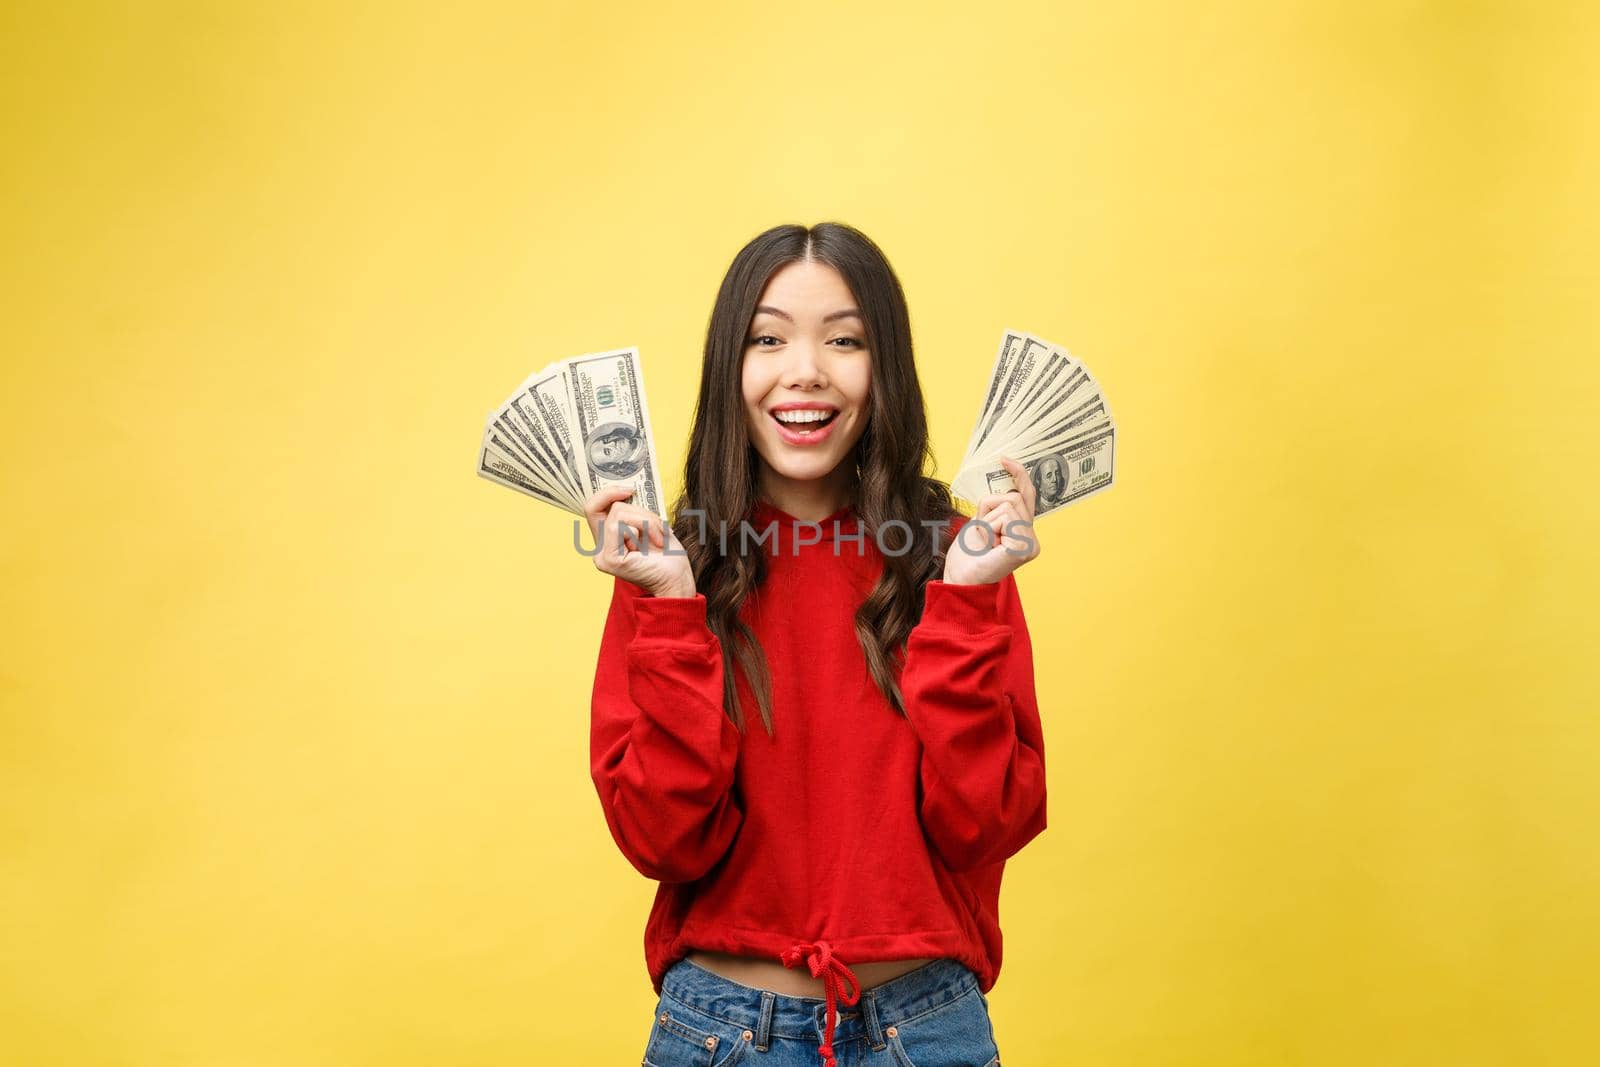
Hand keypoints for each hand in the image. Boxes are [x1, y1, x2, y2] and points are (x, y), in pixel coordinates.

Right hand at [583, 486, 696, 597]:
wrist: (678, 579)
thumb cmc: (668, 555)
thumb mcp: (649, 524)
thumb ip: (632, 511)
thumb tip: (624, 490)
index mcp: (608, 540)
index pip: (593, 507)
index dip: (608, 493)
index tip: (630, 489)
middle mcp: (600, 548)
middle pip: (611, 507)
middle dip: (641, 511)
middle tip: (658, 528)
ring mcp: (602, 555)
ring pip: (618, 513)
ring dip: (647, 520)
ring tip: (659, 538)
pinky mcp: (609, 559)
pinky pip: (619, 525)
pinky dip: (643, 527)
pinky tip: (654, 543)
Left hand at [942, 456, 1041, 585]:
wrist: (960, 578)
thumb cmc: (968, 554)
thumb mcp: (982, 520)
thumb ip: (997, 505)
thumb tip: (1002, 482)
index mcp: (1024, 531)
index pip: (1027, 496)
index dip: (1019, 474)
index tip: (1003, 459)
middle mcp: (1032, 539)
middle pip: (1014, 497)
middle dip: (990, 508)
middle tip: (983, 534)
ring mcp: (1030, 545)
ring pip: (1008, 504)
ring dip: (987, 519)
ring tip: (985, 542)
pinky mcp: (1023, 549)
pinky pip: (1005, 517)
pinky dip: (989, 527)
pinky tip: (989, 546)